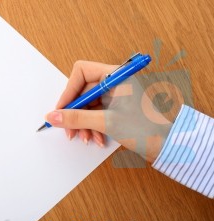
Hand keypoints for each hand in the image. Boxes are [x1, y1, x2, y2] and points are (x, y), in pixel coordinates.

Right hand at [45, 61, 172, 161]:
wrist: (170, 146)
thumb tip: (53, 116)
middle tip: (69, 130)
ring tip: (85, 138)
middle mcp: (116, 82)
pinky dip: (92, 126)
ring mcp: (117, 95)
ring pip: (88, 104)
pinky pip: (96, 113)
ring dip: (83, 123)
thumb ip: (76, 118)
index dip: (68, 91)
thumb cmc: (147, 129)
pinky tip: (96, 138)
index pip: (82, 72)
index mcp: (117, 75)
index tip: (61, 109)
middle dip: (75, 113)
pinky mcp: (117, 108)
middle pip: (83, 91)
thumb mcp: (107, 122)